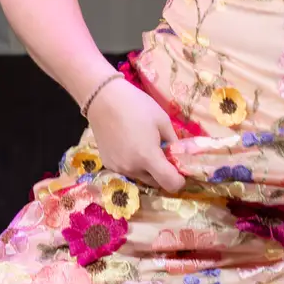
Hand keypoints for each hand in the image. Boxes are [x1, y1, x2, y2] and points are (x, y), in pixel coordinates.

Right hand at [86, 77, 186, 193]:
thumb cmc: (136, 106)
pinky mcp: (108, 164)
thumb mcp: (163, 121)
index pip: (170, 184)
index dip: (179, 180)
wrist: (103, 99)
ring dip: (148, 169)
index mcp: (148, 157)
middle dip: (163, 173)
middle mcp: (132, 168)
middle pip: (156, 182)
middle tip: (164, 155)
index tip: (181, 170)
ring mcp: (118, 168)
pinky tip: (130, 146)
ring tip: (145, 147)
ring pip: (141, 177)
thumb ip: (174, 142)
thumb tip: (181, 154)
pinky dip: (133, 164)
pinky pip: (128, 170)